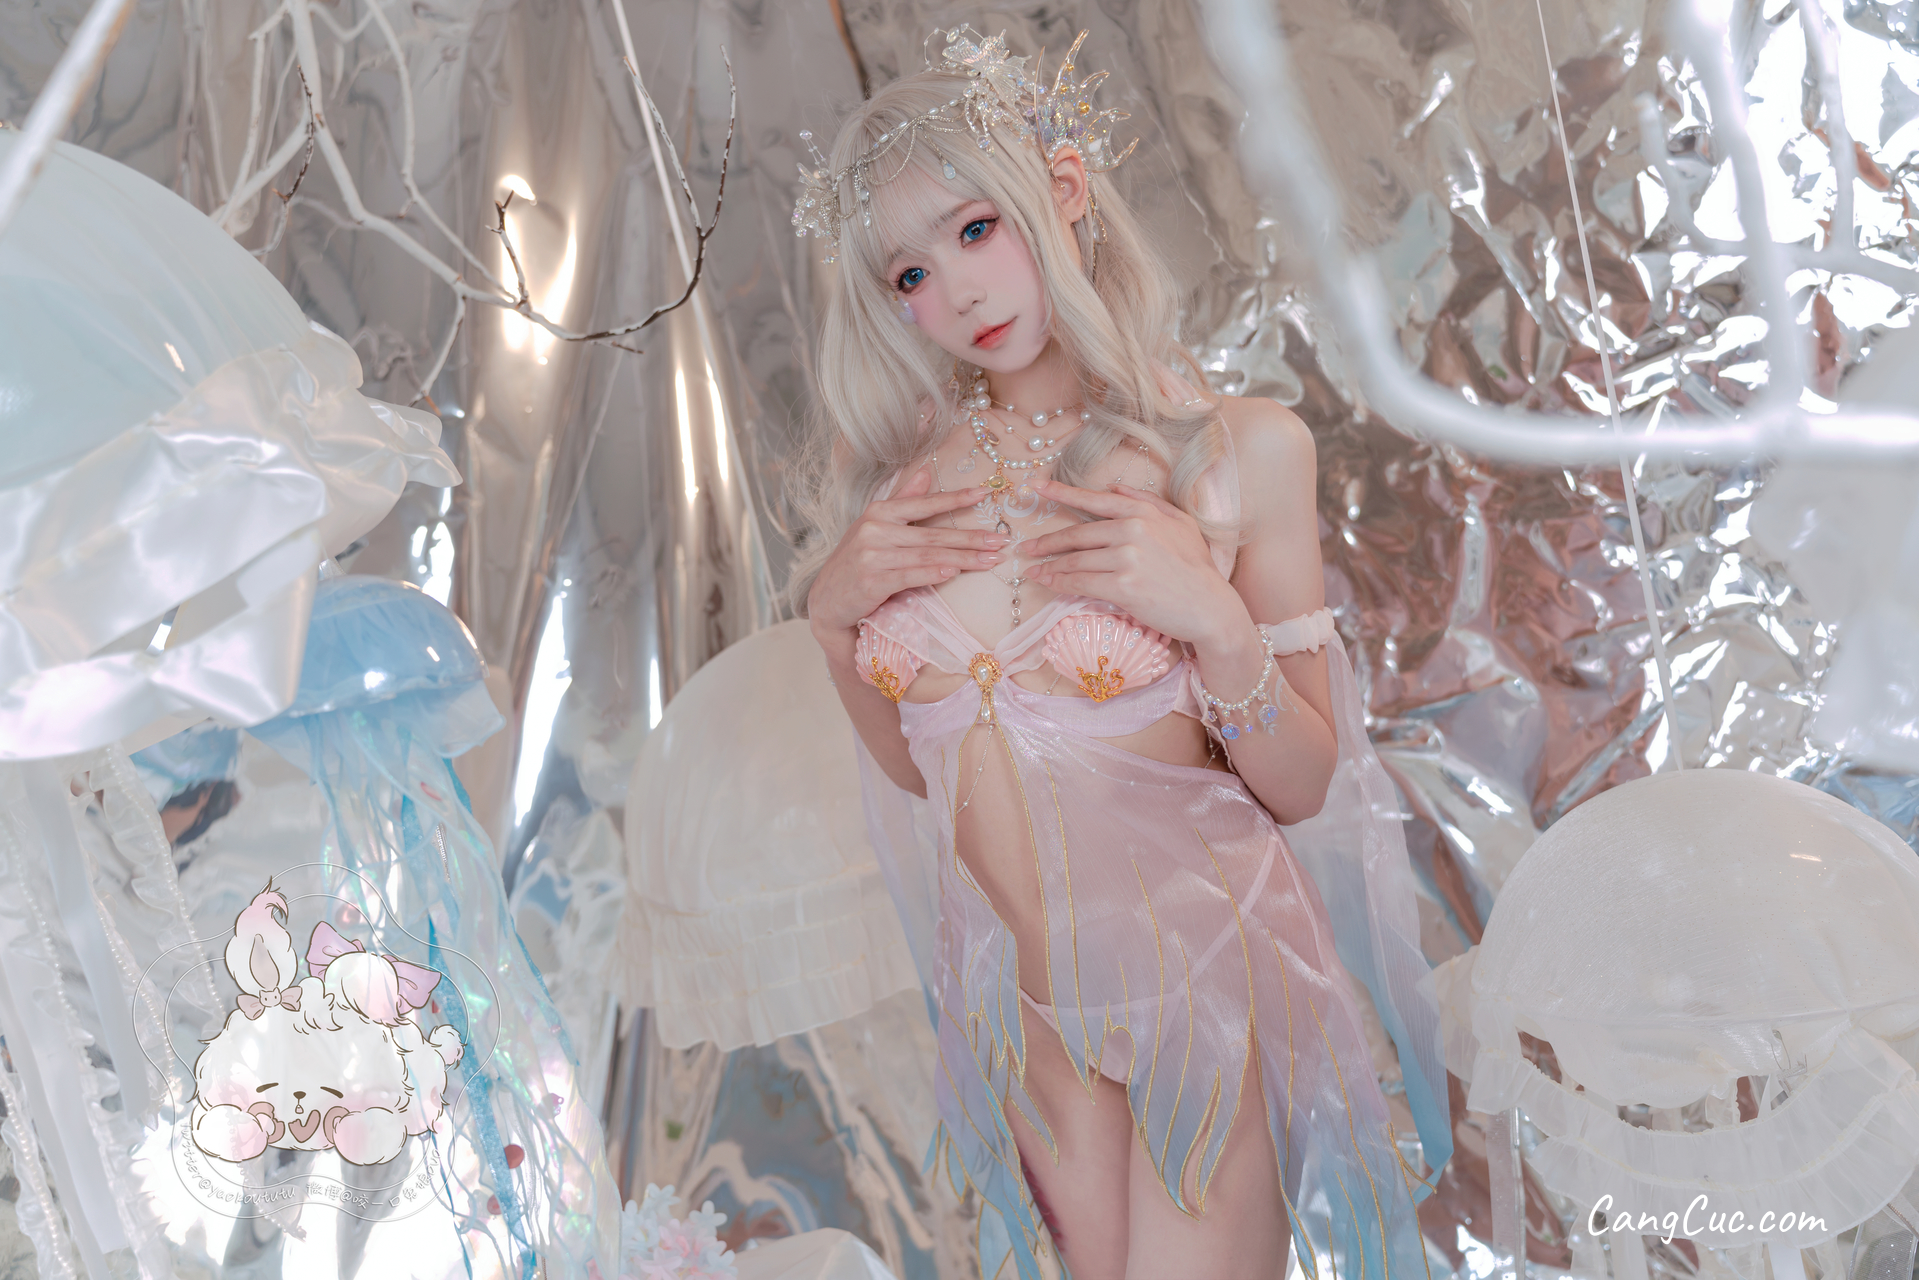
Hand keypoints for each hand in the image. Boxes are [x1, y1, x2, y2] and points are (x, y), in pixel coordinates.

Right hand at [807, 468, 1007, 635]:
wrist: (826, 602)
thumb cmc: (855, 562)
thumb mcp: (874, 526)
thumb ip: (901, 500)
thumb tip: (926, 473)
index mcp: (878, 512)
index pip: (924, 503)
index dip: (956, 498)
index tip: (985, 494)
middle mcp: (875, 530)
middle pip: (933, 534)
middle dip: (971, 538)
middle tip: (1001, 540)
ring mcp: (872, 556)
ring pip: (927, 556)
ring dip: (963, 559)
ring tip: (990, 560)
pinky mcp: (872, 582)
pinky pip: (910, 575)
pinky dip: (933, 574)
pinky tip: (953, 573)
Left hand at [1026, 480, 1248, 644]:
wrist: (1210, 606)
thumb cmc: (1196, 568)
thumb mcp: (1179, 524)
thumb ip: (1147, 501)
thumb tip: (1114, 487)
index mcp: (1142, 512)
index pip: (1094, 500)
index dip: (1061, 493)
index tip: (1036, 488)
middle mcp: (1132, 530)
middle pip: (1077, 535)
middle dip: (1047, 542)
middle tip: (1027, 548)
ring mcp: (1127, 558)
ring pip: (1076, 561)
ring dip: (1050, 567)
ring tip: (1035, 571)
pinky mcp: (1123, 586)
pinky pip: (1081, 583)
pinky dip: (1061, 583)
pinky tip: (1050, 584)